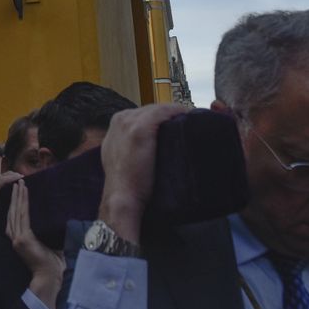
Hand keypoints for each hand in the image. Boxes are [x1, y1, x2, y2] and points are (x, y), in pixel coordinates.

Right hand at [7, 181, 63, 307]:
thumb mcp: (46, 244)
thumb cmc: (51, 263)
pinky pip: (22, 216)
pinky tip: (23, 193)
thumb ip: (46, 233)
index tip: (17, 192)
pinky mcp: (23, 238)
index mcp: (17, 240)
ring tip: (19, 184)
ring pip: (16, 212)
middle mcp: (14, 238)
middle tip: (16, 182)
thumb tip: (58, 221)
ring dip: (17, 196)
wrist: (50, 277)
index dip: (14, 204)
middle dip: (14, 196)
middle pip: (12, 212)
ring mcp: (17, 238)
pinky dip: (22, 203)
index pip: (13, 218)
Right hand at [97, 103, 187, 240]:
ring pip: (158, 109)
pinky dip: (177, 112)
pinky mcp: (139, 129)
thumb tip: (155, 149)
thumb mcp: (127, 160)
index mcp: (116, 127)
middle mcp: (119, 120)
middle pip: (151, 110)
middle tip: (189, 124)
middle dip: (169, 115)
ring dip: (175, 113)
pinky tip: (190, 116)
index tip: (179, 125)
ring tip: (193, 121)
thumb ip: (135, 149)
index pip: (143, 114)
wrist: (123, 199)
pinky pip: (163, 112)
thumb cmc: (129, 185)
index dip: (163, 117)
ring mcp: (128, 123)